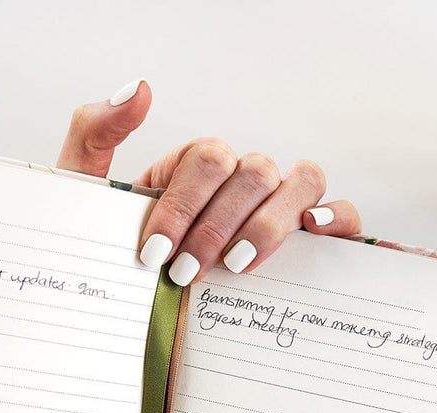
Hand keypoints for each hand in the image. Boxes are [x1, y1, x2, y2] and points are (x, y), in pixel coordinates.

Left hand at [56, 79, 360, 284]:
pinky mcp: (317, 238)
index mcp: (202, 166)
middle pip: (254, 172)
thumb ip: (97, 132)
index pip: (207, 160)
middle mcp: (248, 180)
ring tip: (237, 266)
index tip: (155, 253)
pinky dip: (337, 217)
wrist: (145, 300)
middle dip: (216, 226)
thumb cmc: (130, 252)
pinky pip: (344, 214)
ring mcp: (285, 205)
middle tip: (186, 272)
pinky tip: (312, 233)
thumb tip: (140, 89)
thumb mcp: (92, 190)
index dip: (182, 206)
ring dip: (269, 224)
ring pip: (300, 182)